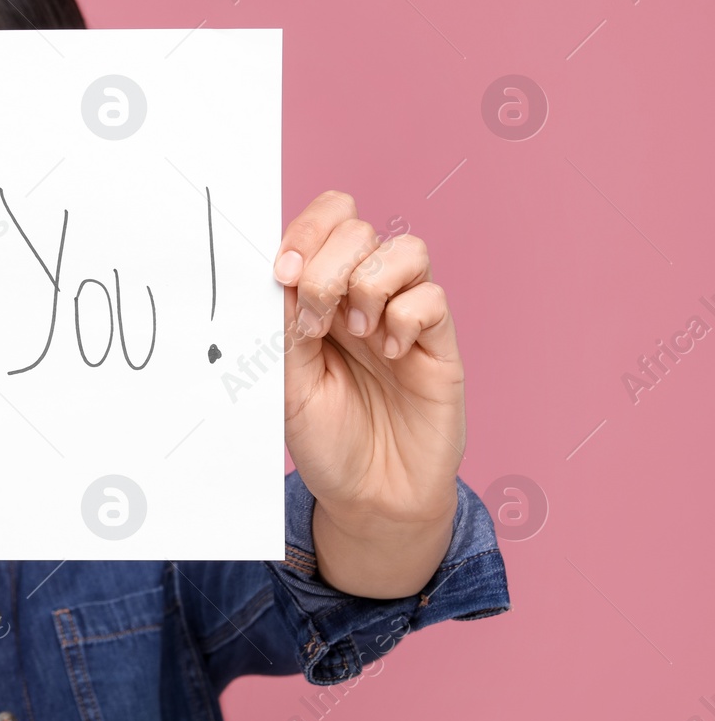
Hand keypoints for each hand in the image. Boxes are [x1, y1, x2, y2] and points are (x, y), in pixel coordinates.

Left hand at [276, 192, 461, 596]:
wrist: (370, 496)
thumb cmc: (327, 440)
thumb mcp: (288, 382)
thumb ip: (287, 325)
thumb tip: (282, 270)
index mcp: (320, 297)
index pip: (324, 223)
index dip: (305, 232)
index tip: (282, 272)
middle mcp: (363, 297)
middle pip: (358, 229)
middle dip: (328, 267)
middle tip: (316, 324)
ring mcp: (403, 317)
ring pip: (406, 248)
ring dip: (370, 286)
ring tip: (358, 335)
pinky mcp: (439, 344)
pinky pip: (432, 297)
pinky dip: (405, 317)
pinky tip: (391, 354)